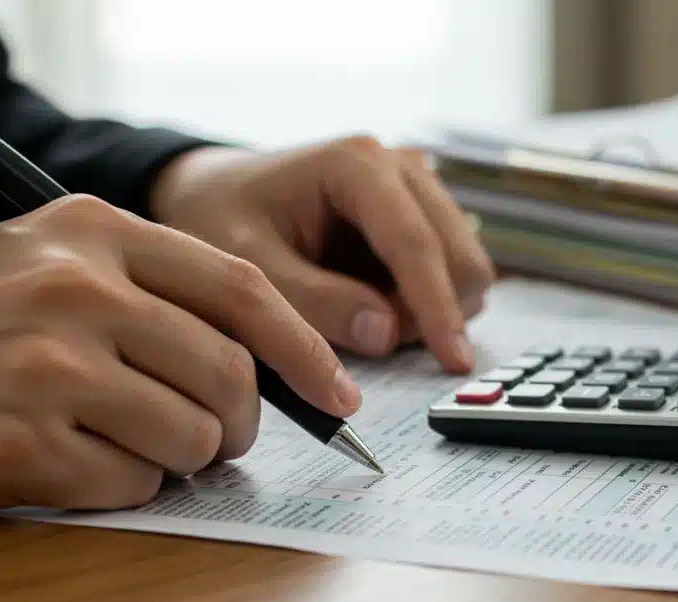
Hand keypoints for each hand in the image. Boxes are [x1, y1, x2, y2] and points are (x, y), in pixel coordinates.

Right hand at [0, 195, 358, 509]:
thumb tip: (255, 362)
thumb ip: (146, 293)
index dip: (306, 351)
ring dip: (180, 459)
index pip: (243, 291)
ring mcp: (46, 365)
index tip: (340, 395)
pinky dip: (122, 488)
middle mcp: (77, 288)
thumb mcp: (40, 257)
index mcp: (94, 231)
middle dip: (242, 423)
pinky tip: (70, 463)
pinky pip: (130, 486)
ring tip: (126, 444)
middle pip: (230, 374)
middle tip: (219, 438)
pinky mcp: (18, 444)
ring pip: (191, 437)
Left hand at [148, 137, 495, 372]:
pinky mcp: (422, 214)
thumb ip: (314, 302)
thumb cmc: (220, 218)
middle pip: (460, 255)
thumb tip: (387, 333)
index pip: (415, 243)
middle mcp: (400, 166)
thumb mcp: (248, 266)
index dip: (438, 307)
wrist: (213, 192)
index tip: (452, 361)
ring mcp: (418, 188)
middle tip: (373, 342)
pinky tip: (373, 305)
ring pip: (464, 266)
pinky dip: (424, 303)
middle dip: (432, 312)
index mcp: (357, 164)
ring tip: (359, 318)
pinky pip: (450, 272)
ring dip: (427, 310)